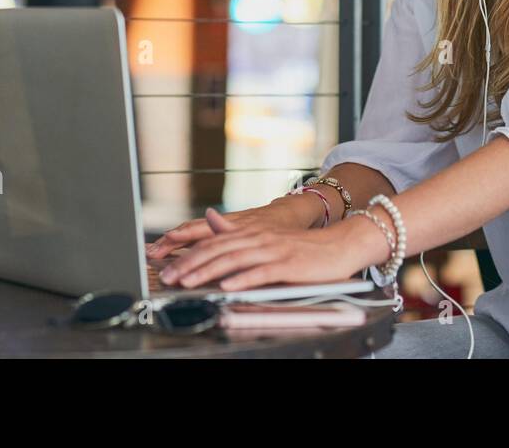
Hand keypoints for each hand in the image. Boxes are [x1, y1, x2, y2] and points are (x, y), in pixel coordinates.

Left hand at [159, 211, 384, 290]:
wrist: (339, 246)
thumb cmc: (303, 248)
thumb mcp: (267, 239)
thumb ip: (238, 233)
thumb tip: (210, 221)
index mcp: (251, 233)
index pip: (212, 243)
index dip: (188, 255)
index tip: (169, 269)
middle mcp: (258, 238)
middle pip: (217, 251)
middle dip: (190, 265)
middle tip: (169, 279)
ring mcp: (273, 251)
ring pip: (234, 260)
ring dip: (208, 272)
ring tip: (189, 284)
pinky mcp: (287, 265)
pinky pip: (261, 272)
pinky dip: (243, 279)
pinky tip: (228, 287)